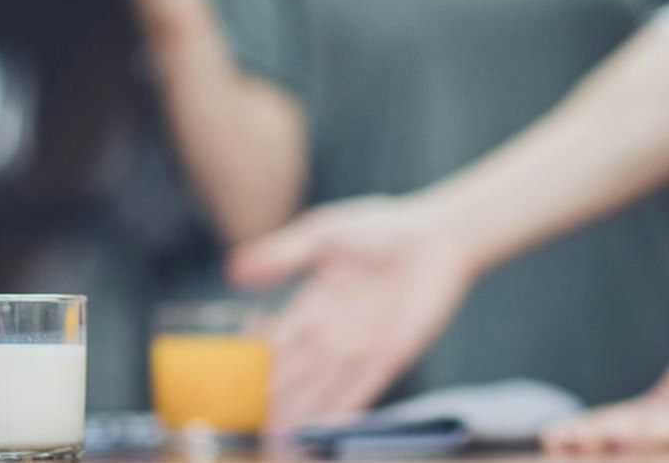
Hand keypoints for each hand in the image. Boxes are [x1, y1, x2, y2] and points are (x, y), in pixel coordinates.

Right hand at [227, 195, 478, 431]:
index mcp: (312, 303)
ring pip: (324, 391)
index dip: (258, 372)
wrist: (436, 237)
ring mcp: (361, 348)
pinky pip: (362, 392)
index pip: (278, 345)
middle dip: (275, 405)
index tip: (236, 395)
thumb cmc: (380, 227)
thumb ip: (282, 255)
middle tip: (252, 434)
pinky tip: (321, 434)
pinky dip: (341, 413)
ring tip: (278, 445)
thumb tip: (233, 270)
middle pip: (297, 376)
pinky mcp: (391, 357)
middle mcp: (333, 332)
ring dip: (302, 418)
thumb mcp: (324, 234)